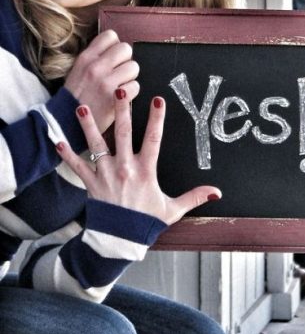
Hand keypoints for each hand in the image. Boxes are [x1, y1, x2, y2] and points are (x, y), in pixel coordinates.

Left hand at [56, 89, 221, 225]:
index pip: (153, 139)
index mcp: (146, 171)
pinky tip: (58, 139)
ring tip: (82, 107)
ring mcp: (106, 175)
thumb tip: (217, 192)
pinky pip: (77, 165)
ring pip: (96, 145)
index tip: (157, 99)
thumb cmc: (145, 223)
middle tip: (119, 91)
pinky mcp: (90, 183)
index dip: (156, 119)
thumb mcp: (172, 209)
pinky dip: (67, 153)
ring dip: (88, 126)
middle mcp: (125, 169)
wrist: (118, 242)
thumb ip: (194, 197)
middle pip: (123, 134)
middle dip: (122, 111)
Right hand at [64, 30, 139, 131]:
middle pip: (126, 49)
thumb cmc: (75, 97)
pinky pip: (135, 86)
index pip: (110, 36)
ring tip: (119, 85)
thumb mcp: (78, 70)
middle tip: (118, 72)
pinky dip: (131, 93)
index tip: (113, 57)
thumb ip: (95, 57)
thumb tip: (115, 47)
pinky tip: (120, 97)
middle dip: (125, 60)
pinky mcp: (115, 98)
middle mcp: (96, 66)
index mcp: (86, 57)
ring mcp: (105, 82)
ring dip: (130, 77)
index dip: (115, 46)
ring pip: (134, 67)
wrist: (66, 124)